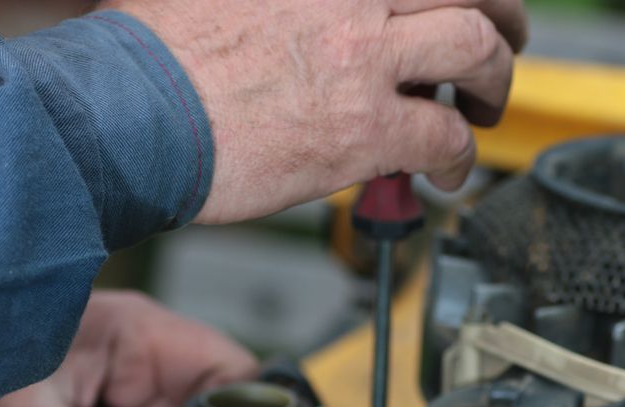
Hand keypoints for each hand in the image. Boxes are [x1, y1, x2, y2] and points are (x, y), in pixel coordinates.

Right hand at [102, 0, 526, 222]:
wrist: (123, 115)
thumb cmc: (149, 54)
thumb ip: (281, 3)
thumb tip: (301, 21)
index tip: (449, 4)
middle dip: (501, 16)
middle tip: (498, 42)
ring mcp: (363, 54)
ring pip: (479, 47)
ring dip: (495, 81)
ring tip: (482, 109)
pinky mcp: (365, 128)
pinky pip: (446, 138)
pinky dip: (460, 158)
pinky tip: (447, 172)